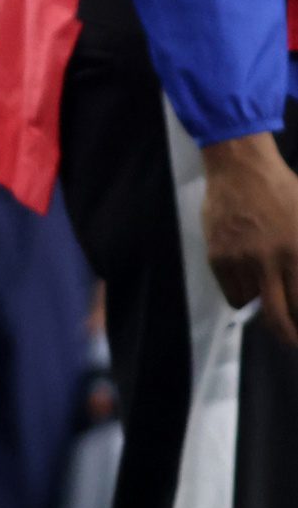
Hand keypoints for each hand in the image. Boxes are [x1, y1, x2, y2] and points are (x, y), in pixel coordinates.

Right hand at [201, 130, 297, 344]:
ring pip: (251, 304)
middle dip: (287, 336)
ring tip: (264, 286)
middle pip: (278, 318)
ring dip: (260, 302)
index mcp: (297, 252)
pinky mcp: (218, 257)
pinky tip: (246, 272)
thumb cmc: (283, 191)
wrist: (240, 168)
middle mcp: (270, 260)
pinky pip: (231, 290)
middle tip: (291, 340)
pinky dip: (240, 289)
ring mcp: (240, 260)